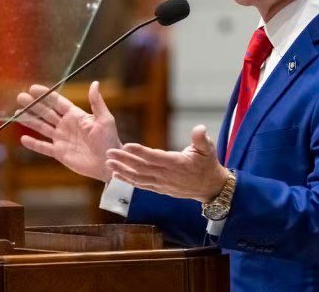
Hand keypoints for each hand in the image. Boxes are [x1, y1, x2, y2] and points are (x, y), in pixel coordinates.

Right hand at [16, 81, 120, 182]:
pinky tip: (23, 139)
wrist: (109, 162)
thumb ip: (96, 102)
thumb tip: (94, 83)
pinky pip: (44, 147)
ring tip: (17, 113)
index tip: (33, 88)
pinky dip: (34, 144)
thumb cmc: (109, 140)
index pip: (58, 102)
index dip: (46, 95)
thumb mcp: (104, 119)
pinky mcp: (59, 153)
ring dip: (30, 121)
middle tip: (21, 96)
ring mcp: (62, 139)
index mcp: (76, 116)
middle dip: (33, 105)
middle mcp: (66, 125)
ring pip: (42, 128)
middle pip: (46, 113)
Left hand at [105, 125, 229, 202]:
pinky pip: (141, 185)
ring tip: (108, 162)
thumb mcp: (208, 149)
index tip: (127, 145)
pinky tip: (117, 174)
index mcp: (176, 163)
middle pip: (142, 168)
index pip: (155, 157)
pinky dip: (128, 180)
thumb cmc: (208, 164)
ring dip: (122, 170)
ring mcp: (162, 184)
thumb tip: (200, 128)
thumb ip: (202, 139)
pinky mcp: (160, 189)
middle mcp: (167, 175)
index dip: (140, 152)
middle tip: (109, 152)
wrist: (210, 187)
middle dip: (124, 160)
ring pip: (138, 178)